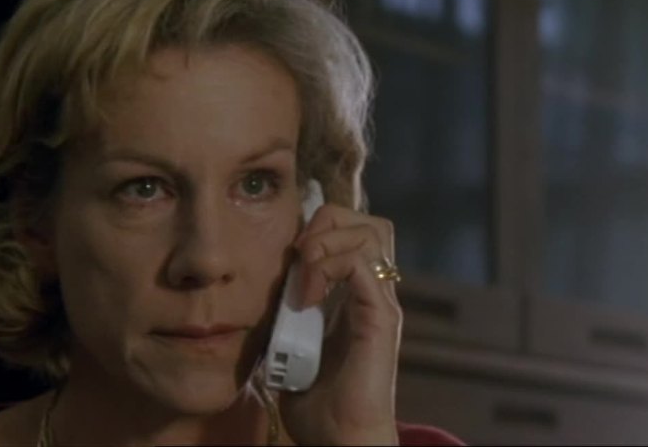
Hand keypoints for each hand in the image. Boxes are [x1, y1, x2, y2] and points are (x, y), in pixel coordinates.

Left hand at [277, 204, 401, 445]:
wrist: (339, 442)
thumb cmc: (318, 407)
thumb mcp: (291, 348)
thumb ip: (288, 318)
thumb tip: (266, 297)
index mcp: (356, 298)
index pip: (354, 234)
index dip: (321, 230)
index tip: (290, 257)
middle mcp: (375, 294)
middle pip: (369, 223)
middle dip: (328, 223)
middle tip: (299, 254)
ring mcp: (381, 303)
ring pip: (369, 233)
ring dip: (325, 241)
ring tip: (303, 275)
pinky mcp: (380, 317)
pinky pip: (360, 264)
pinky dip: (328, 266)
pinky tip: (307, 295)